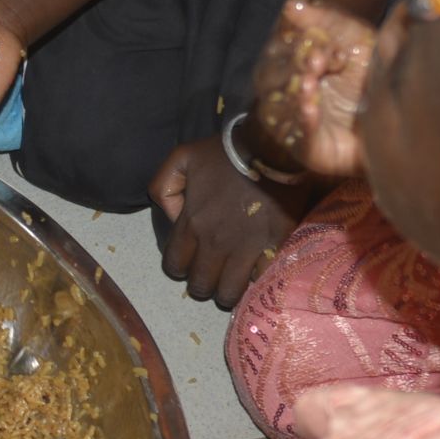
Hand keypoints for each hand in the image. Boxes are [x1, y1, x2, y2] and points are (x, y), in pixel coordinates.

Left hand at [150, 135, 301, 308]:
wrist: (272, 146)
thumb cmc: (227, 152)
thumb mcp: (182, 157)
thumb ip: (164, 186)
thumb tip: (171, 217)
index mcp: (191, 223)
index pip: (174, 266)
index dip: (180, 268)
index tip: (190, 262)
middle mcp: (215, 242)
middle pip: (201, 285)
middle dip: (203, 284)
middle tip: (213, 274)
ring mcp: (246, 247)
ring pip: (229, 291)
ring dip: (228, 290)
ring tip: (233, 281)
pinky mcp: (275, 246)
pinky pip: (262, 278)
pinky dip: (258, 278)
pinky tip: (258, 270)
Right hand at [251, 0, 376, 181]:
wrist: (396, 122)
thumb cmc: (371, 77)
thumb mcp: (356, 39)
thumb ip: (328, 19)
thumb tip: (291, 4)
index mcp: (293, 59)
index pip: (279, 42)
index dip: (296, 39)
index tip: (326, 41)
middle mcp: (285, 88)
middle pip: (270, 72)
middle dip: (293, 64)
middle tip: (319, 61)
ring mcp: (292, 120)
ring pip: (277, 103)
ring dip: (293, 91)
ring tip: (310, 84)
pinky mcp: (306, 148)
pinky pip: (296, 134)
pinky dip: (302, 120)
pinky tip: (310, 108)